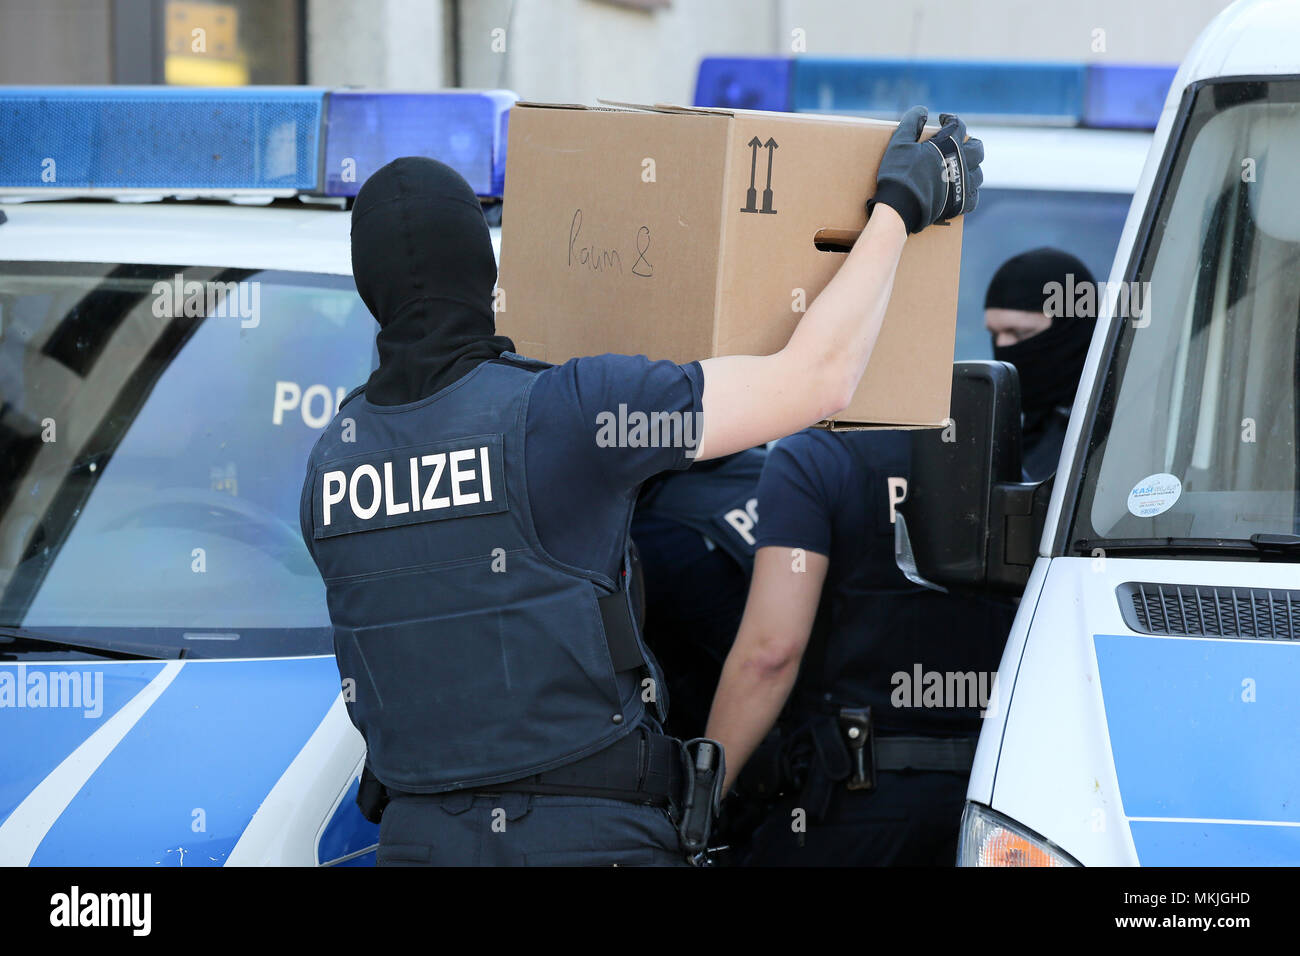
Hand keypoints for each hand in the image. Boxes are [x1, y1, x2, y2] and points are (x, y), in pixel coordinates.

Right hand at [867, 105, 984, 233]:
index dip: (951, 119)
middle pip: (977, 149)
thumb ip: (911, 122)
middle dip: (970, 143)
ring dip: (971, 167)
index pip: (958, 125)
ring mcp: (963, 185)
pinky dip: (969, 192)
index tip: (943, 119)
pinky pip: (973, 197)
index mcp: (949, 146)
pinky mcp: (959, 204)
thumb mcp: (899, 142)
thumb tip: (923, 110)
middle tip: (959, 144)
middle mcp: (962, 164)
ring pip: (977, 173)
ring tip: (960, 167)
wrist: (900, 207)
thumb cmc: (899, 173)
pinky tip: (961, 189)